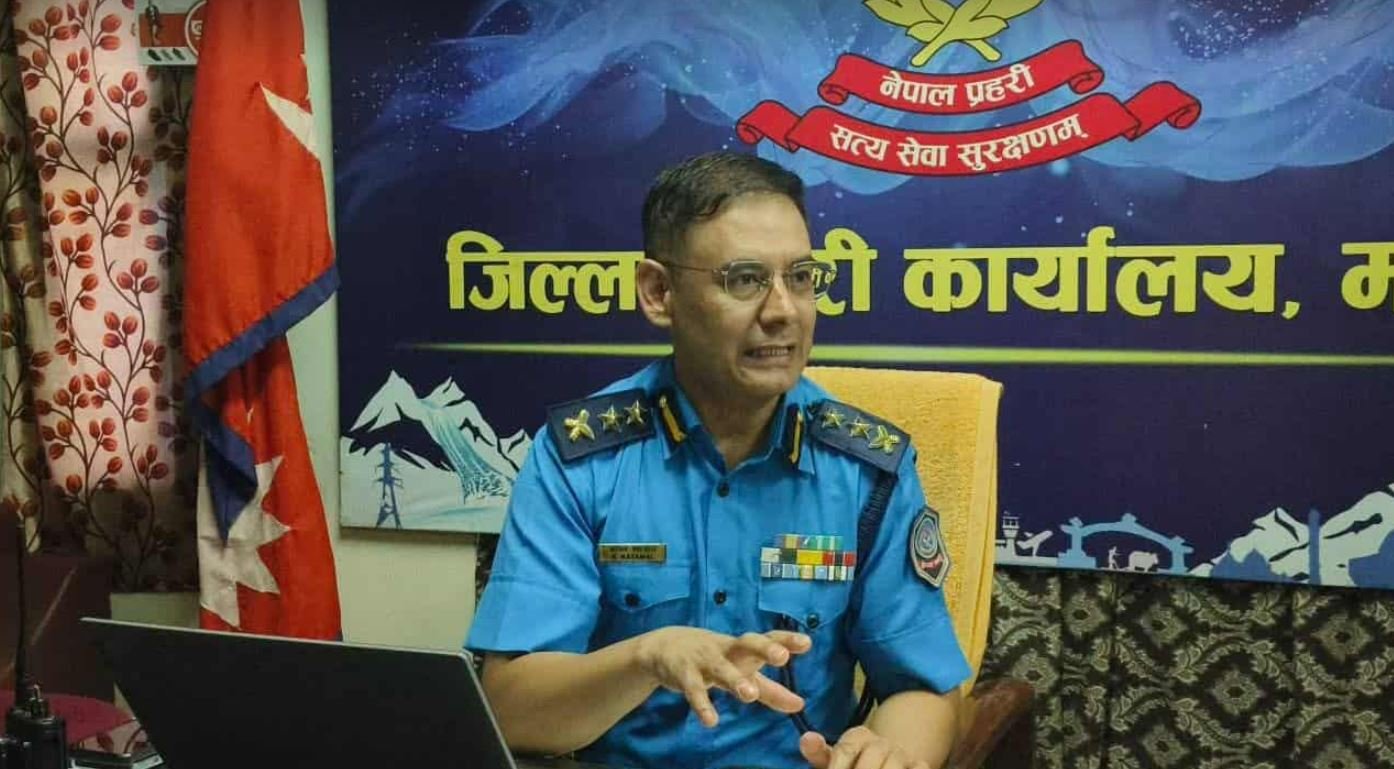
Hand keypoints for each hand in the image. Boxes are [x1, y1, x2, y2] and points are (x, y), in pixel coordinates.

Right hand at [634, 627, 810, 726]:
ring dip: (734, 679)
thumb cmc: (713, 658)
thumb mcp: (741, 669)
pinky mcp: (683, 674)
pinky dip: (701, 705)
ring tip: (749, 694)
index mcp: (743, 648)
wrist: (663, 647)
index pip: (768, 638)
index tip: (807, 642)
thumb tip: (800, 705)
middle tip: (781, 657)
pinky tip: (711, 720)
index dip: (786, 639)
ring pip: (720, 668)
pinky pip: (693, 690)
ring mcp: (704, 660)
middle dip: (764, 649)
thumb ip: (770, 690)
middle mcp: (726, 650)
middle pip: (747, 645)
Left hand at [799, 726, 931, 768]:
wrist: (886, 760)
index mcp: (857, 736)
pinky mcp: (919, 765)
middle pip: (871, 758)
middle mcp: (881, 742)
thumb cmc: (851, 765)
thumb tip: (806, 739)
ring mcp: (902, 754)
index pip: (845, 749)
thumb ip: (818, 752)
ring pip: (893, 765)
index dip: (837, 767)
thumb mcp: (833, 759)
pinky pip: (918, 768)